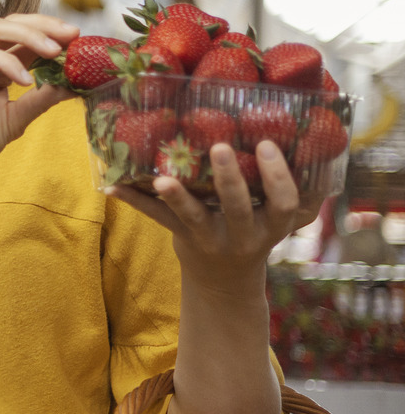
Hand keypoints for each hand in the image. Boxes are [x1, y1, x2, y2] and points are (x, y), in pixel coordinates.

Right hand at [0, 14, 79, 190]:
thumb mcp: (16, 118)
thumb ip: (41, 99)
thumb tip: (74, 85)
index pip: (26, 38)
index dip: (52, 34)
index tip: (79, 40)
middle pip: (14, 24)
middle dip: (45, 25)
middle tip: (73, 34)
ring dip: (30, 35)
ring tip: (55, 51)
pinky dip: (8, 62)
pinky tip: (26, 80)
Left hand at [108, 140, 318, 282]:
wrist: (225, 281)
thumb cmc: (254, 230)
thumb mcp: (277, 217)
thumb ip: (287, 187)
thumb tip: (302, 132)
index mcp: (272, 226)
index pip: (283, 203)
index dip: (277, 176)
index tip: (266, 145)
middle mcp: (242, 235)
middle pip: (237, 207)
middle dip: (229, 179)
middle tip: (219, 148)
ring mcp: (209, 238)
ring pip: (193, 218)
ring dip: (177, 197)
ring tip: (161, 179)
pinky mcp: (181, 237)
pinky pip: (156, 218)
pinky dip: (133, 200)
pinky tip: (111, 186)